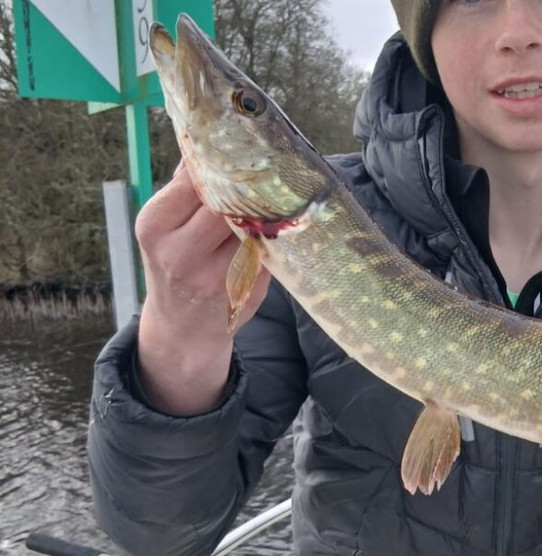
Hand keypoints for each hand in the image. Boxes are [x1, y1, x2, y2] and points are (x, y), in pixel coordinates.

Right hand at [134, 162, 270, 413]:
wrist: (183, 326)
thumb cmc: (178, 263)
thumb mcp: (166, 227)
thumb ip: (186, 191)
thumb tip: (214, 141)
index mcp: (156, 225)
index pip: (193, 181)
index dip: (219, 163)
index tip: (240, 146)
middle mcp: (180, 252)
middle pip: (225, 201)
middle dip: (246, 184)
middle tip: (267, 166)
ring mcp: (215, 274)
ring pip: (251, 225)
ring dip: (266, 207)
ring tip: (280, 188)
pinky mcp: (245, 289)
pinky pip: (266, 249)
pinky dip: (275, 234)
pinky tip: (282, 221)